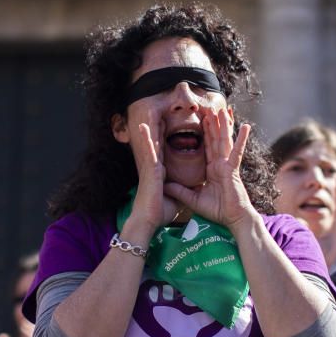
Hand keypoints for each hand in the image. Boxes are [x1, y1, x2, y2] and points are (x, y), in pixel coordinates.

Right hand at [126, 115, 180, 233]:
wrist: (148, 220)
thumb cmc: (159, 212)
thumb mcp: (176, 198)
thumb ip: (182, 190)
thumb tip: (193, 187)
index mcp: (161, 174)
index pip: (166, 154)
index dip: (168, 142)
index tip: (168, 131)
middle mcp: (155, 168)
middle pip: (159, 146)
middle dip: (159, 131)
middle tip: (159, 116)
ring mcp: (151, 168)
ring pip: (153, 144)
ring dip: (150, 130)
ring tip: (149, 116)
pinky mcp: (149, 170)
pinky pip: (149, 151)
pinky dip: (145, 139)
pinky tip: (142, 127)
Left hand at [164, 107, 252, 229]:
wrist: (233, 219)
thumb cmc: (217, 210)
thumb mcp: (192, 199)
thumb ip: (180, 191)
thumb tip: (164, 185)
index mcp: (213, 169)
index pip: (207, 147)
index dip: (205, 133)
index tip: (201, 119)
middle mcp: (221, 164)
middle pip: (215, 140)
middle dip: (212, 124)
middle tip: (209, 107)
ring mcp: (228, 166)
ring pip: (224, 141)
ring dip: (223, 125)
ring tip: (221, 110)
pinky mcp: (234, 170)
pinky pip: (237, 153)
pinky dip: (241, 140)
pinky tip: (245, 126)